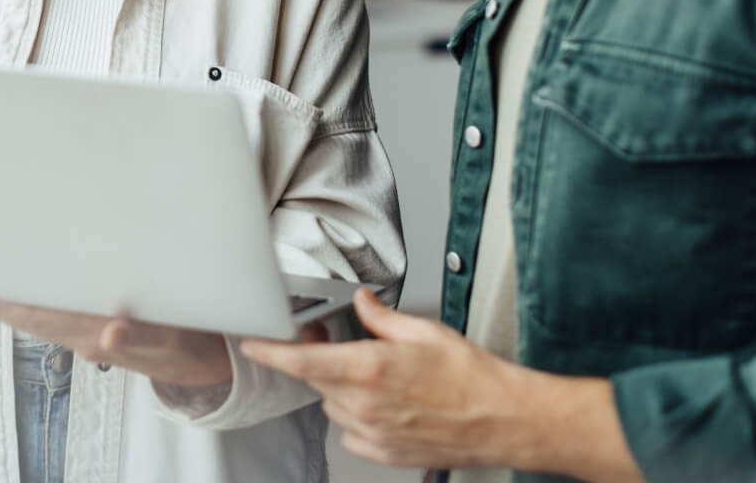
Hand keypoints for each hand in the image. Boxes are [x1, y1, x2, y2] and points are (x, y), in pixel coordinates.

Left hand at [0, 294, 231, 387]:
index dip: (1, 303)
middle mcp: (84, 335)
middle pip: (28, 317)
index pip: (36, 315)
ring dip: (10, 302)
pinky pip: (57, 316)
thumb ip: (141, 336)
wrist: (208, 366)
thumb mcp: (173, 340)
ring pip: (39, 318)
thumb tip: (108, 333)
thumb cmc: (190, 345)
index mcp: (94, 333)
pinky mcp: (100, 331)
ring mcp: (90, 335)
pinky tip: (30, 292)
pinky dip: (35, 304)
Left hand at [240, 289, 641, 480]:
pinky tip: (386, 403)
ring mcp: (373, 433)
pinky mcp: (384, 453)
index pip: (302, 361)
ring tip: (379, 376)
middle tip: (342, 343)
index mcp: (370, 369)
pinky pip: (351, 431)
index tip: (252, 343)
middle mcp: (364, 404)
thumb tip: (362, 303)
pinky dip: (357, 414)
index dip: (271, 352)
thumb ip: (381, 317)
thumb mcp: (424, 331)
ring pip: (332, 404)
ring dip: (341, 387)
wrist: (503, 419)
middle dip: (320, 359)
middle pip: (316, 379)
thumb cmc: (471, 376)